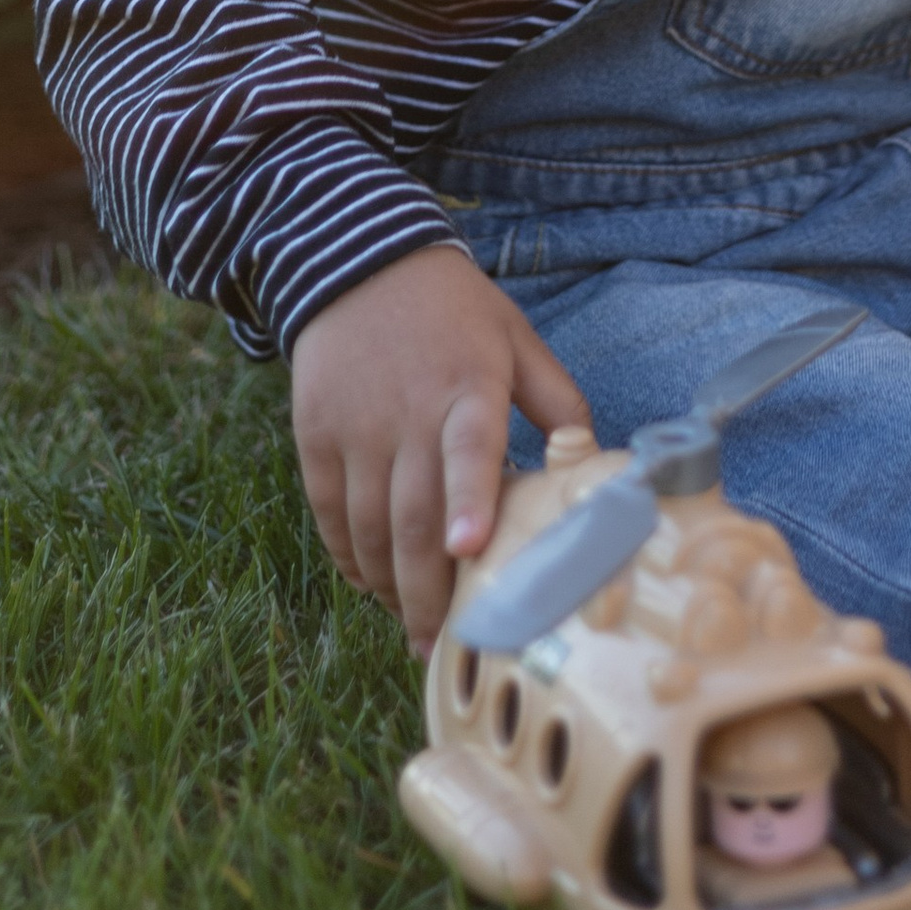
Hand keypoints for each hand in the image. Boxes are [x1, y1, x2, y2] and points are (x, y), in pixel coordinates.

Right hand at [289, 239, 590, 655]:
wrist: (360, 263)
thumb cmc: (456, 312)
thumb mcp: (517, 339)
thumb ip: (558, 401)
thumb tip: (594, 463)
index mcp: (467, 387)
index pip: (468, 449)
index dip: (468, 502)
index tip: (468, 553)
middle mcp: (406, 413)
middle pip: (412, 518)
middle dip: (429, 593)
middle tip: (446, 646)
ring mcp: (355, 428)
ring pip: (368, 529)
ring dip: (389, 588)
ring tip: (415, 626)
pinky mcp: (316, 435)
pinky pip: (328, 514)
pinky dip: (349, 558)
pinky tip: (372, 584)